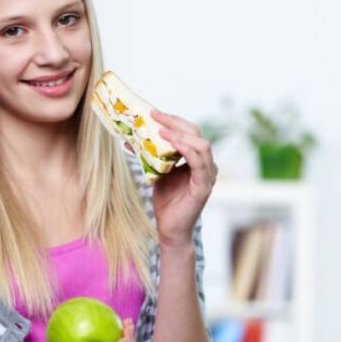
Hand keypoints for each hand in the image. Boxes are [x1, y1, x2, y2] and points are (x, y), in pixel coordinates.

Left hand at [152, 109, 217, 247]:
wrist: (170, 228)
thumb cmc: (166, 201)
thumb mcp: (158, 172)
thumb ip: (154, 156)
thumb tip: (132, 139)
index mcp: (197, 158)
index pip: (190, 132)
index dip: (173, 120)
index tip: (154, 113)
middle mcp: (206, 164)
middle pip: (196, 133)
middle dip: (175, 122)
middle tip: (155, 116)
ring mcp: (208, 175)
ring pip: (201, 145)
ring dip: (181, 134)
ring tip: (162, 130)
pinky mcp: (204, 186)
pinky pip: (199, 163)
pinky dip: (187, 150)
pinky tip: (172, 144)